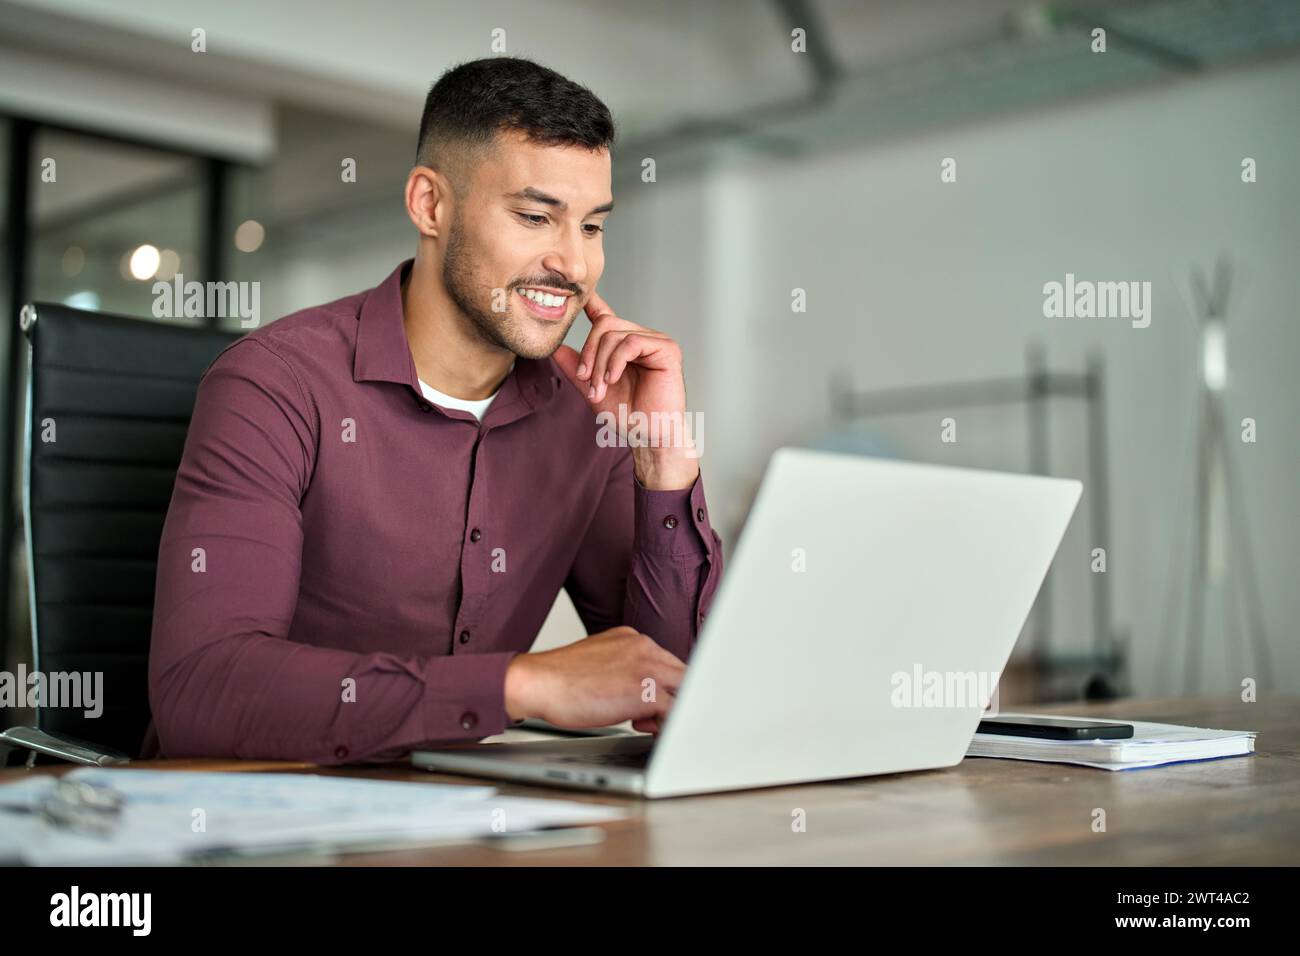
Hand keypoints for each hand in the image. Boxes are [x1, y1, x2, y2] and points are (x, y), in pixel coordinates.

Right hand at [504, 626, 684, 733]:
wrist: (538, 682)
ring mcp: (647, 667)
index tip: (651, 702)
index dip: (664, 685)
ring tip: (642, 722)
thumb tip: (639, 693)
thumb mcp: (601, 661)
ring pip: (684, 691)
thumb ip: (625, 668)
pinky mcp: (645, 690)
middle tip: (647, 716)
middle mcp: (645, 647)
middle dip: (673, 698)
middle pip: (683, 674)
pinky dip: (666, 723)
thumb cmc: (562, 679)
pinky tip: (643, 728)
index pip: (668, 662)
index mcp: (634, 639)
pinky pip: (675, 710)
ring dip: (670, 711)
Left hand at [552, 291, 699, 490]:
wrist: (649, 435)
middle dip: (589, 353)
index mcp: (624, 346)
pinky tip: (613, 378)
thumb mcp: (593, 390)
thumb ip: (576, 369)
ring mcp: (656, 341)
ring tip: (601, 388)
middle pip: (605, 324)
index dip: (592, 303)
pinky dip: (615, 361)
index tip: (578, 295)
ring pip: (614, 334)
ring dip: (600, 364)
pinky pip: (631, 342)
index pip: (606, 316)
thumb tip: (555, 349)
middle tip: (586, 380)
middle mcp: (641, 338)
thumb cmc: (627, 415)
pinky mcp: (667, 349)